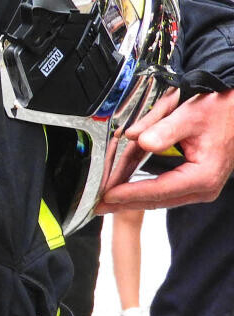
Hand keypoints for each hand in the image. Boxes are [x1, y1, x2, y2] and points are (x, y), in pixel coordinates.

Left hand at [97, 88, 233, 211]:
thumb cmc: (219, 110)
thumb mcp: (189, 114)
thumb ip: (163, 128)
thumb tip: (138, 139)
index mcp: (204, 176)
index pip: (158, 190)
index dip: (130, 193)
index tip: (107, 195)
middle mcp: (205, 188)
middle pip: (157, 201)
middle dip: (125, 203)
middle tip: (97, 205)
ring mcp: (201, 188)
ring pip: (160, 199)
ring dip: (132, 200)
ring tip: (105, 201)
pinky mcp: (196, 184)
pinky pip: (165, 192)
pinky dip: (143, 192)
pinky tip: (124, 191)